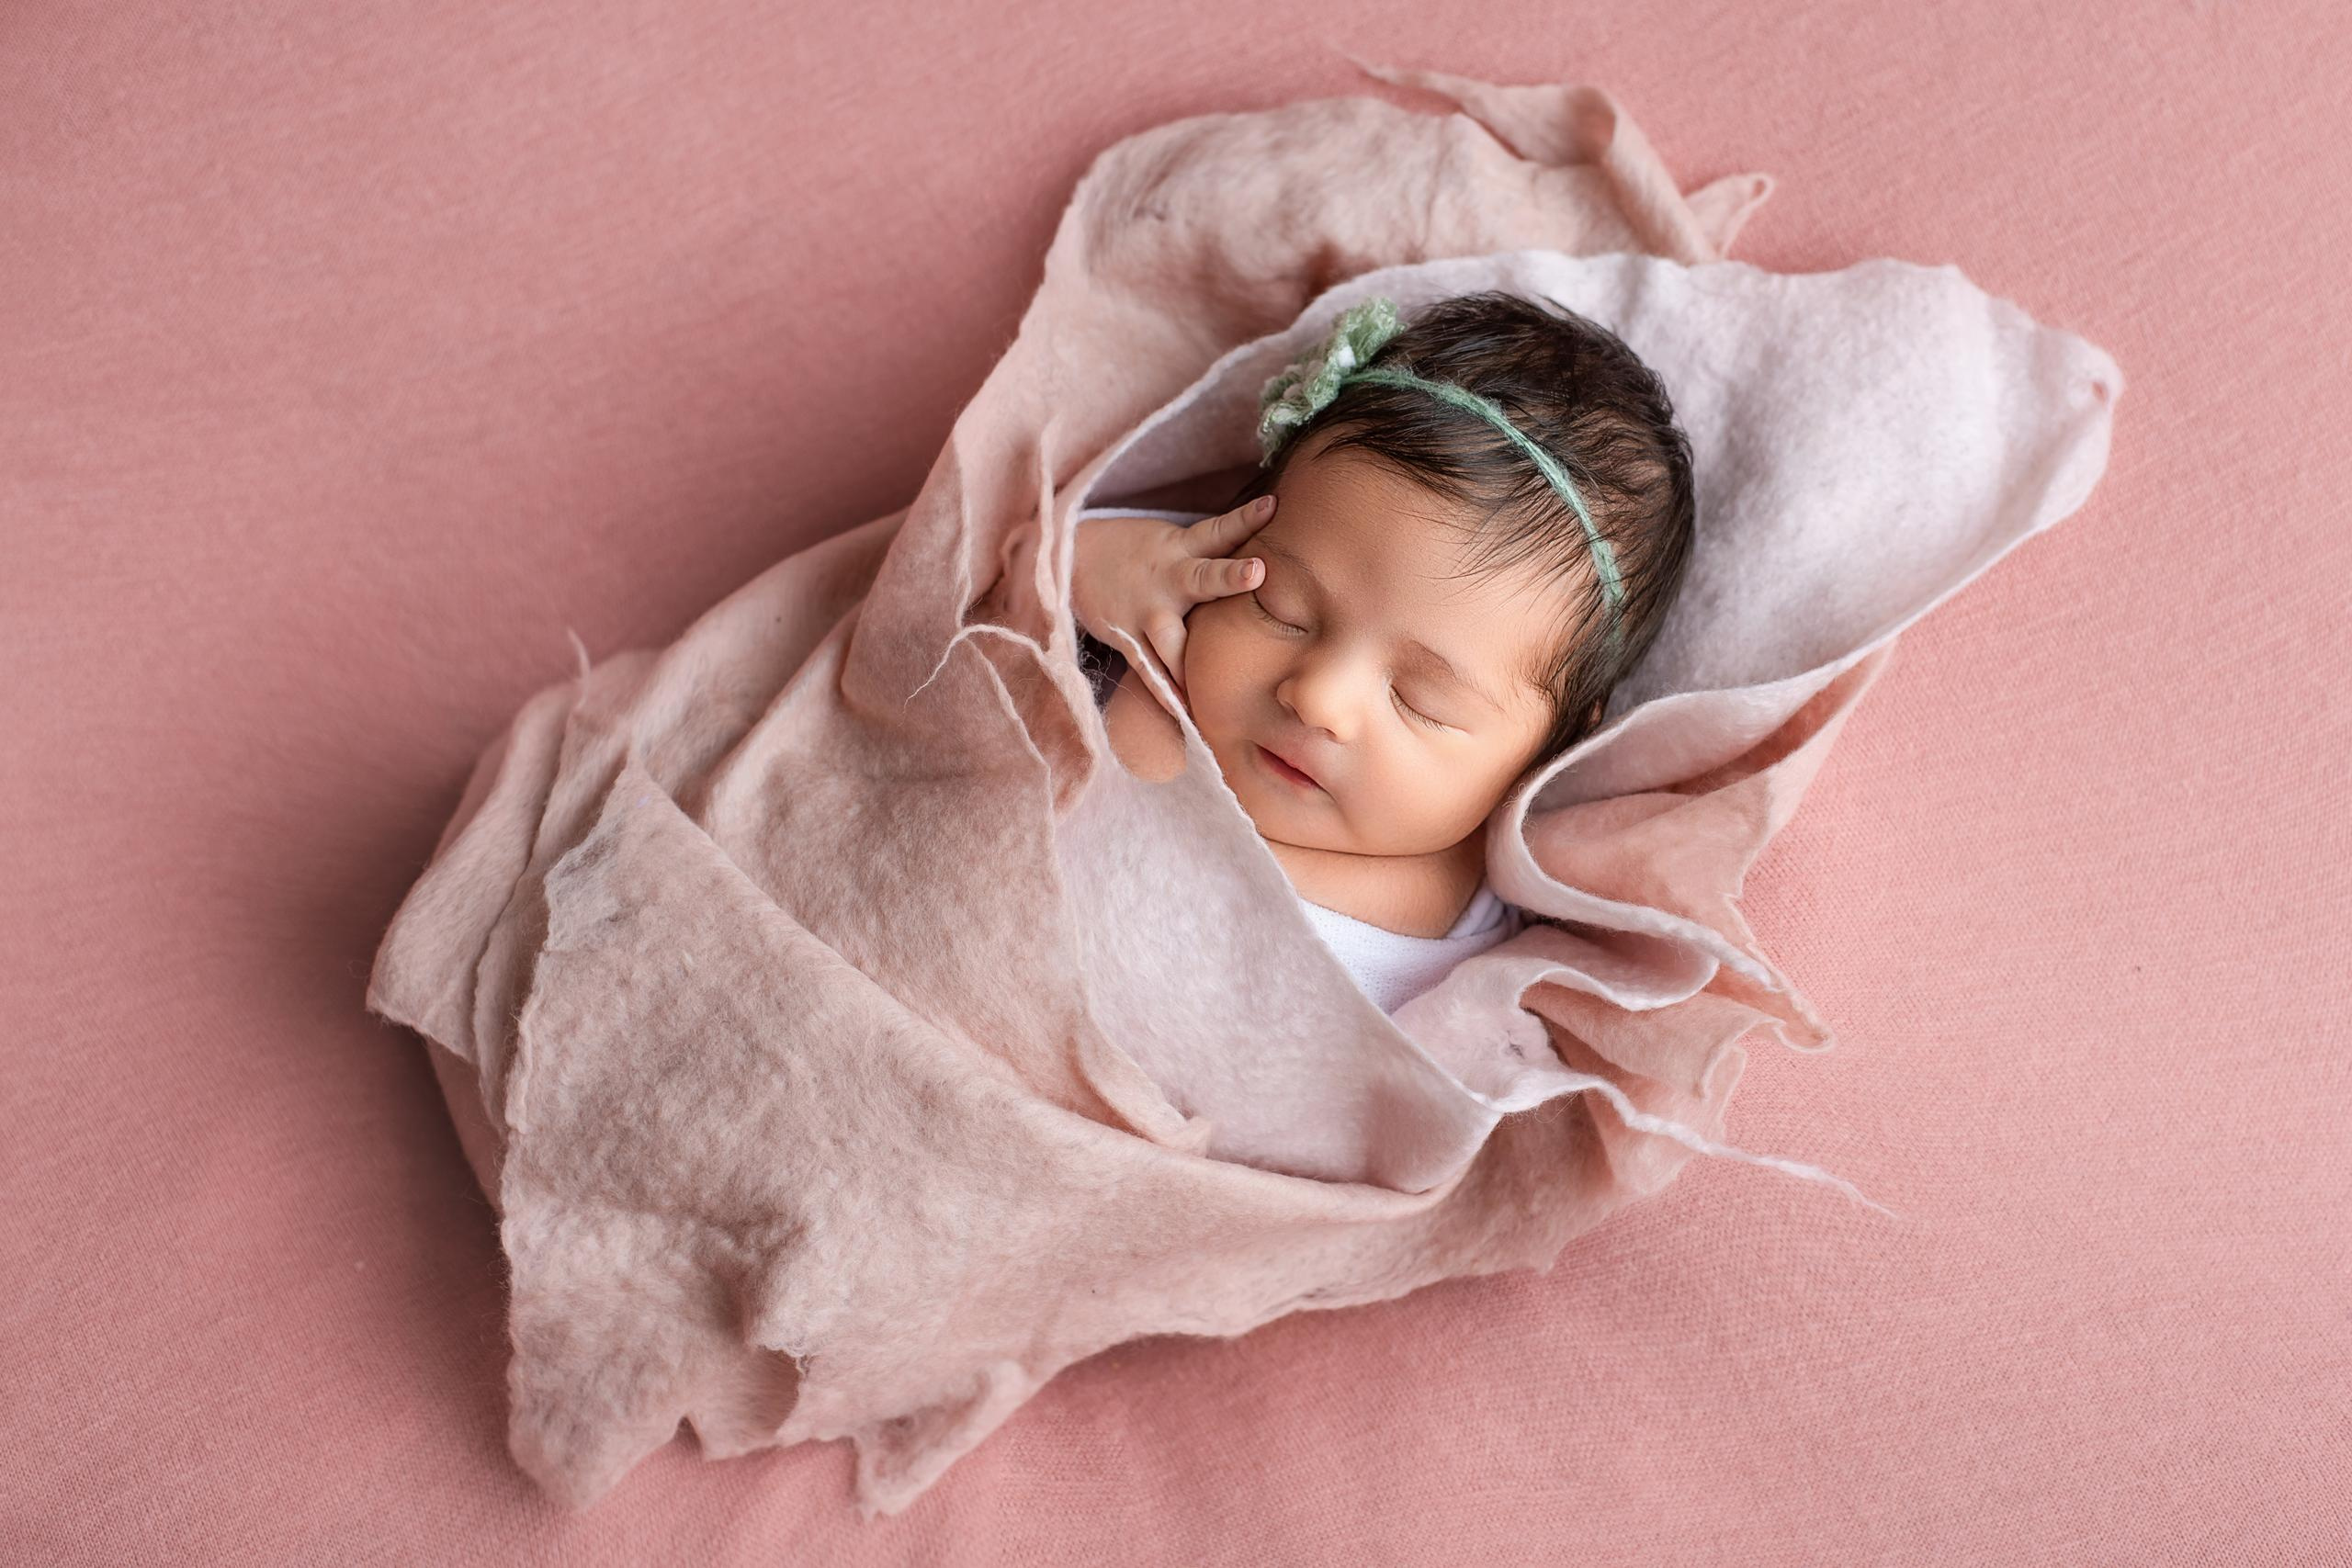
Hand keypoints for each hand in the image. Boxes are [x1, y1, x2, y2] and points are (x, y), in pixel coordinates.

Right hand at [1071, 496, 1277, 702]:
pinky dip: (1169, 695)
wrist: (1069, 559)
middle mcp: (1169, 580)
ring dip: (1192, 659)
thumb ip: (1210, 552)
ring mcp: (1147, 614)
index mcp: (1181, 549)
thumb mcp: (1171, 541)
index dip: (1246, 518)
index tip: (1272, 506)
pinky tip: (1188, 716)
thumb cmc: (1135, 553)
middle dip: (1230, 577)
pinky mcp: (1128, 640)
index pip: (1219, 530)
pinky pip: (1151, 672)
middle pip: (1204, 577)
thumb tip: (1265, 555)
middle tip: (1257, 572)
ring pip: (1175, 639)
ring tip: (1211, 684)